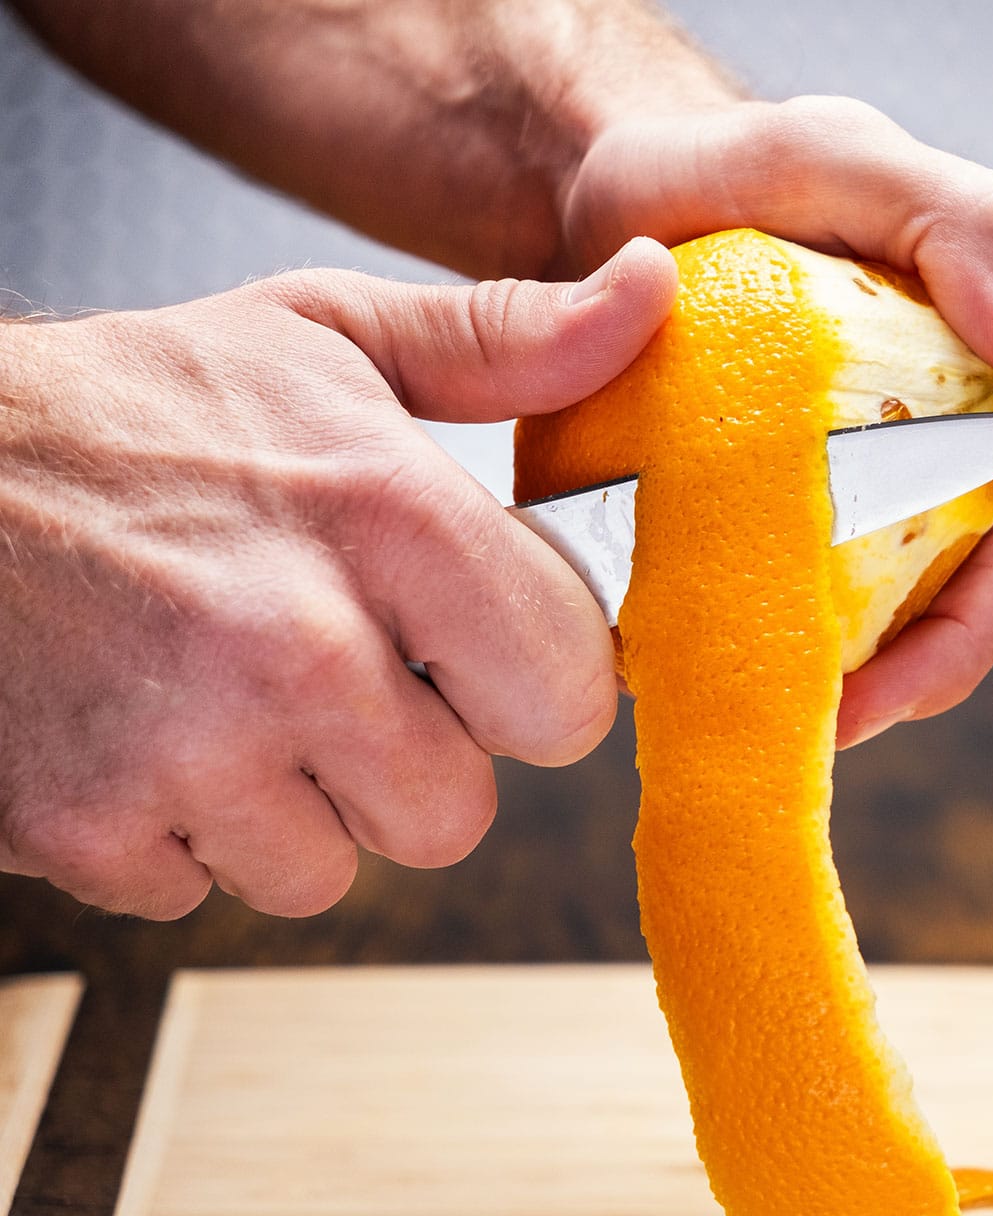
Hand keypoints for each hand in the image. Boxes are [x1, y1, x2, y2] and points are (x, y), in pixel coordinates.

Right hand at [0, 239, 677, 918]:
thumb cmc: (136, 407)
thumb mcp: (329, 339)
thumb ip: (507, 342)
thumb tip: (654, 294)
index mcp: (392, 521)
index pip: (568, 701)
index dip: (524, 682)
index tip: (467, 646)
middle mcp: (300, 645)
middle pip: (454, 814)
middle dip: (410, 757)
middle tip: (332, 667)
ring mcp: (187, 750)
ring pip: (330, 869)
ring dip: (294, 803)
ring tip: (226, 690)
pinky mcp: (85, 826)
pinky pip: (203, 892)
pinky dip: (181, 832)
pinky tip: (144, 728)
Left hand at [554, 96, 992, 744]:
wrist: (610, 205)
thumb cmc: (724, 170)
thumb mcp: (834, 158)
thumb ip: (964, 225)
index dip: (970, 630)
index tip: (874, 692)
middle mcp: (975, 431)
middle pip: (978, 594)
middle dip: (912, 682)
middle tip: (818, 735)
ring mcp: (901, 471)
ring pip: (911, 610)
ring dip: (861, 681)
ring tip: (781, 728)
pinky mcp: (829, 499)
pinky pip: (835, 594)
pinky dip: (801, 645)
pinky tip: (742, 678)